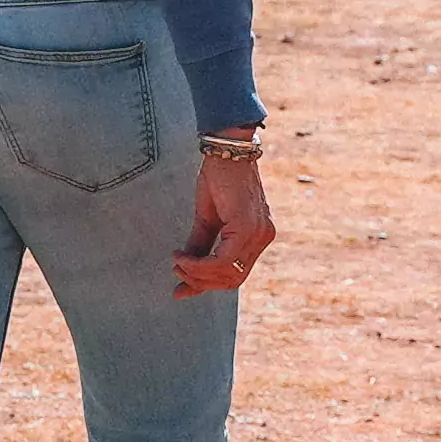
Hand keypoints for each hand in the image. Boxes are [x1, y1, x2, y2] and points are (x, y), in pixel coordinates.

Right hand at [174, 149, 274, 296]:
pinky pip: (223, 260)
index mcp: (257, 236)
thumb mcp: (207, 218)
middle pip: (233, 280)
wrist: (226, 151)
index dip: (206, 285)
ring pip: (228, 274)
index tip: (181, 290)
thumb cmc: (219, 178)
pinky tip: (182, 257)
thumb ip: (201, 245)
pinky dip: (200, 264)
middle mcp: (262, 238)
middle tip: (177, 274)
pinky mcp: (247, 228)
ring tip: (178, 263)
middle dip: (201, 282)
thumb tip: (184, 269)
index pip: (235, 274)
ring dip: (198, 274)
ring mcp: (258, 234)